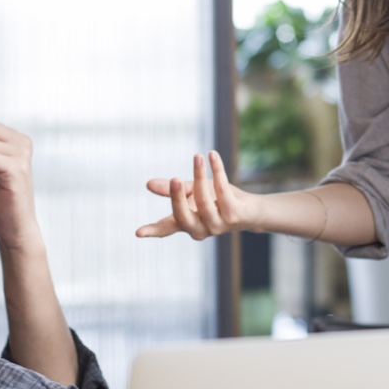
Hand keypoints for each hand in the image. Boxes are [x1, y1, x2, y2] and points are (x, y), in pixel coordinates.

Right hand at [136, 151, 261, 239]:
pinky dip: (217, 171)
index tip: (137, 232)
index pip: (166, 229)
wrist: (250, 209)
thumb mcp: (191, 191)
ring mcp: (217, 225)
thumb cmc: (216, 200)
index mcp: (186, 223)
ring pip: (204, 201)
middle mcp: (200, 229)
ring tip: (197, 156)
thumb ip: (172, 189)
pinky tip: (212, 156)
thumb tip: (148, 184)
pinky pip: (223, 191)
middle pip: (183, 217)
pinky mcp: (234, 216)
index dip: (152, 230)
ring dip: (200, 175)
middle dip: (177, 198)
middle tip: (174, 180)